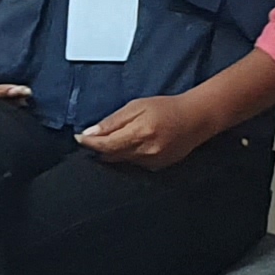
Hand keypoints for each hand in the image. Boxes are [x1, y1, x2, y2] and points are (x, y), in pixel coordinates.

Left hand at [76, 93, 217, 169]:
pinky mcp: (157, 168)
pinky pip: (133, 164)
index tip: (78, 138)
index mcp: (140, 133)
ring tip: (113, 139)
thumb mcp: (137, 106)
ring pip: (121, 161)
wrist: (195, 119)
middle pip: (111, 156)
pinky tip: (132, 145)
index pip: (105, 145)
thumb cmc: (165, 108)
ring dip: (112, 152)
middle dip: (98, 148)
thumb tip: (90, 133)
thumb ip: (113, 121)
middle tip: (91, 138)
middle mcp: (145, 152)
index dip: (89, 143)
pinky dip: (127, 155)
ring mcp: (152, 163)